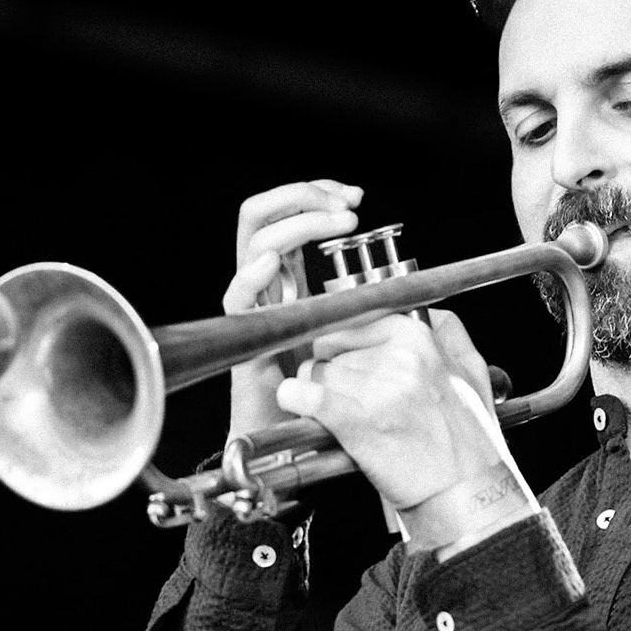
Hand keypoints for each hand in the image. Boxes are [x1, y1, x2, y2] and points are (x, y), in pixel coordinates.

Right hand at [221, 180, 362, 439]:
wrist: (295, 438)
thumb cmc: (325, 388)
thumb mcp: (352, 330)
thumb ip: (362, 296)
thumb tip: (394, 270)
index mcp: (287, 276)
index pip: (287, 212)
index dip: (315, 193)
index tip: (354, 195)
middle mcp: (265, 285)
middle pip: (261, 215)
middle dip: (304, 196)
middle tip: (348, 205)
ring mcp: (252, 310)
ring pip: (254, 244)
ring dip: (297, 224)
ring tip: (337, 224)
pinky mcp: (244, 341)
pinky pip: (237, 300)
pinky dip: (252, 274)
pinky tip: (272, 262)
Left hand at [275, 310, 535, 551]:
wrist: (467, 493)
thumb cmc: (468, 440)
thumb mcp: (471, 372)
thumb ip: (448, 334)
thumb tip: (426, 313)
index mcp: (422, 337)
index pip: (356, 321)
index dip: (346, 346)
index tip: (347, 362)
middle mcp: (401, 356)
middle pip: (332, 347)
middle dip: (332, 372)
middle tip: (352, 399)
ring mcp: (379, 387)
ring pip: (316, 372)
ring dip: (318, 393)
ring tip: (342, 416)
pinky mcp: (357, 420)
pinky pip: (305, 395)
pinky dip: (296, 400)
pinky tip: (300, 405)